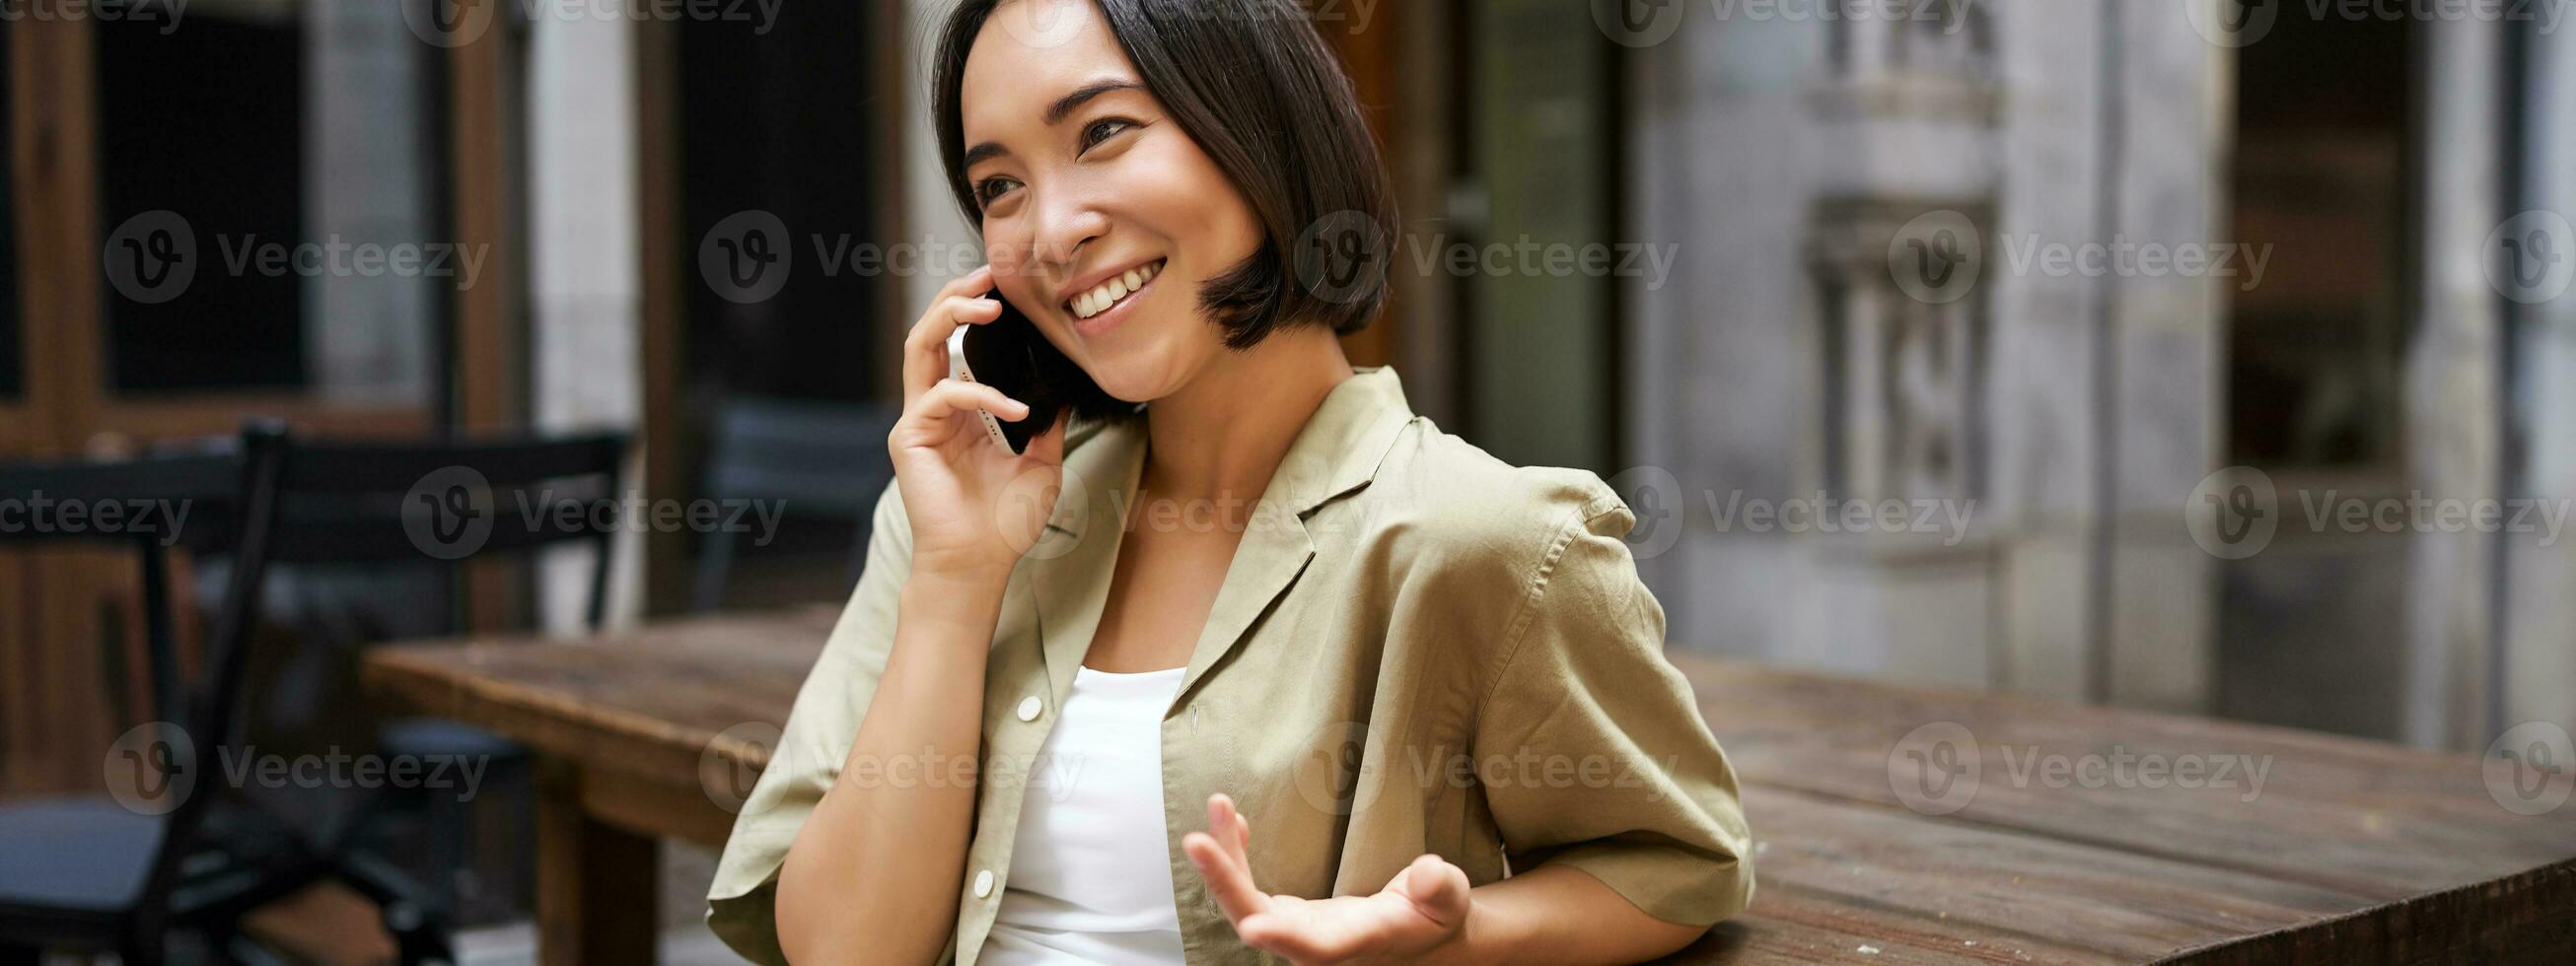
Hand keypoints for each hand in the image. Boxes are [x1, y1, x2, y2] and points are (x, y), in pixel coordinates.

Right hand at [891, 265, 1070, 579]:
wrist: (980, 564)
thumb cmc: (1005, 523)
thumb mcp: (1042, 462)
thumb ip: (1049, 423)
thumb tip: (1066, 390)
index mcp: (961, 411)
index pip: (958, 344)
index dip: (976, 310)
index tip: (1007, 288)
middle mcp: (934, 409)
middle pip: (929, 331)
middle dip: (958, 297)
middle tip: (990, 275)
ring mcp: (918, 421)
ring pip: (919, 347)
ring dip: (951, 318)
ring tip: (988, 307)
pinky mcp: (909, 438)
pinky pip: (943, 396)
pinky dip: (981, 395)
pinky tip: (1016, 409)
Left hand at [1183, 794, 1475, 964]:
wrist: (1419, 931)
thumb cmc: (1435, 914)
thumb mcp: (1449, 899)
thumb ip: (1441, 888)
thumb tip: (1429, 872)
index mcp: (1355, 942)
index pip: (1315, 946)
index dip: (1283, 937)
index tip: (1253, 927)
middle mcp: (1315, 942)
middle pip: (1258, 920)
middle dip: (1225, 882)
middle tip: (1197, 840)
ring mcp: (1296, 929)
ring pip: (1244, 902)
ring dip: (1223, 859)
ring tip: (1218, 806)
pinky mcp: (1288, 914)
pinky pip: (1248, 889)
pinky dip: (1234, 856)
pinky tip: (1231, 822)